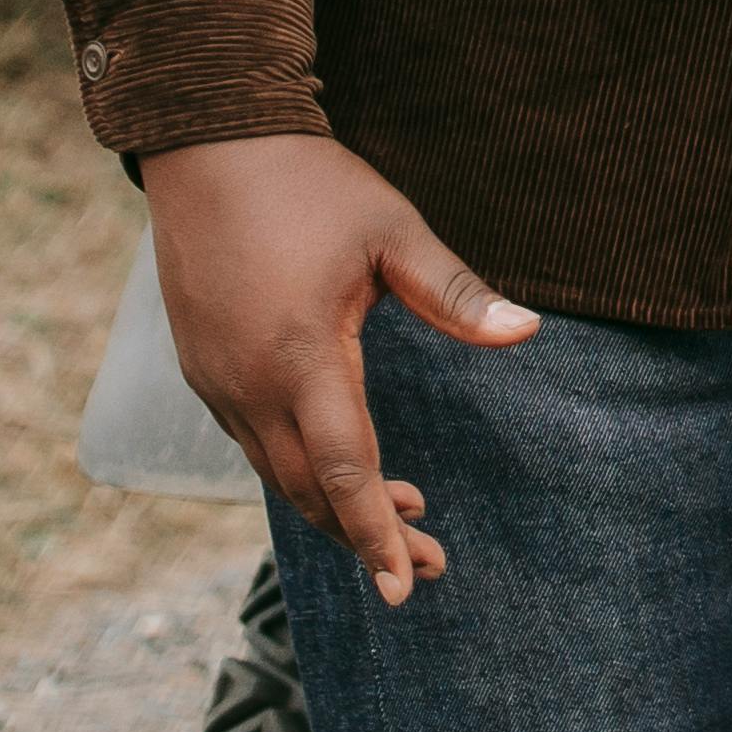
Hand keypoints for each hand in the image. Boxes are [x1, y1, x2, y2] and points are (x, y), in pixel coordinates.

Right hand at [142, 132, 538, 608]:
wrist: (209, 147)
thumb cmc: (310, 187)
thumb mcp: (394, 232)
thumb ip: (456, 293)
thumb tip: (528, 332)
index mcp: (299, 357)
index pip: (346, 467)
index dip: (375, 532)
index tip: (404, 583)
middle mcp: (247, 385)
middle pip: (310, 489)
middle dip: (364, 536)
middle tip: (426, 568)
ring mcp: (216, 382)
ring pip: (278, 472)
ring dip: (334, 506)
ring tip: (401, 521)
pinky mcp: (203, 370)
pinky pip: (254, 443)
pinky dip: (302, 469)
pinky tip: (344, 467)